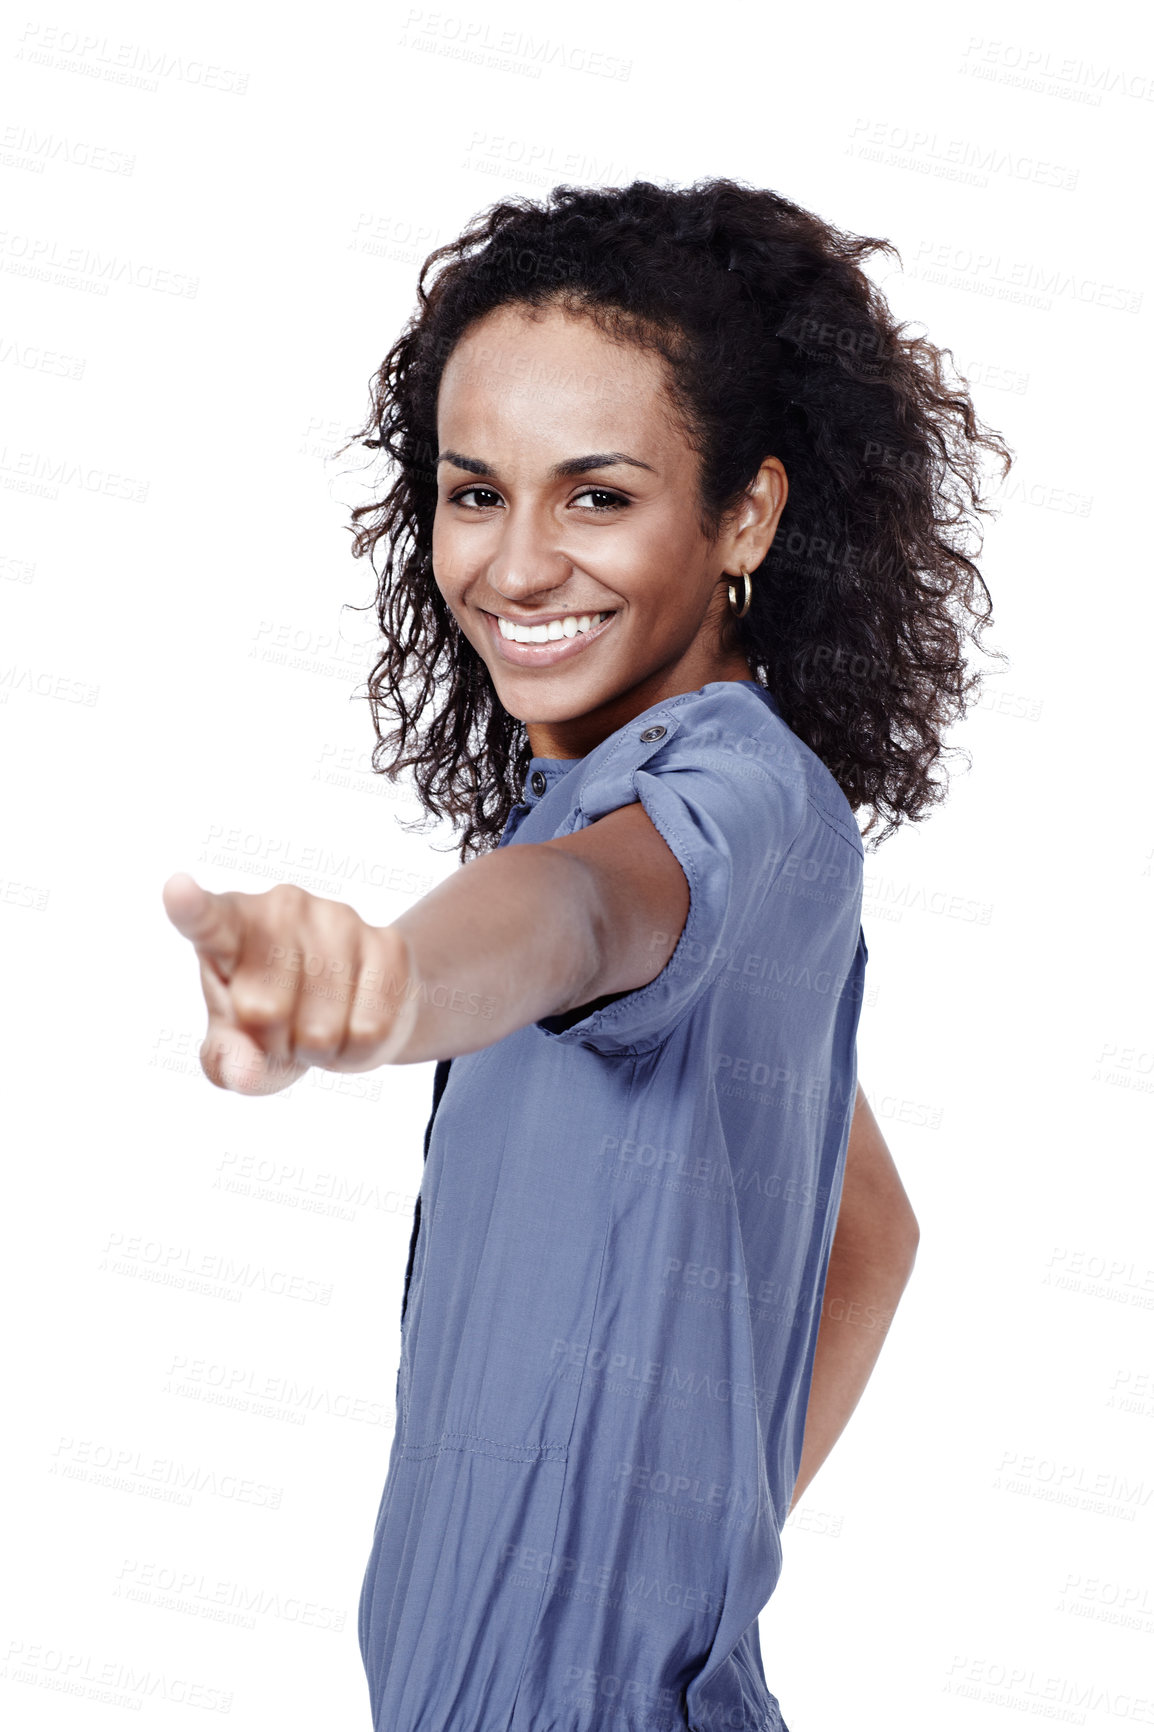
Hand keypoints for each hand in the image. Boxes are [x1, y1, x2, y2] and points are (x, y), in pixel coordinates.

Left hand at [161, 872, 417, 1093]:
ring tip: (321, 1024)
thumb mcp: (239, 1047)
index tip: (176, 890)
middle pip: (262, 1010)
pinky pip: (368, 1030)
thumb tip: (244, 1072)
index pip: (206, 919)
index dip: (189, 907)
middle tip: (284, 1027)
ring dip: (319, 1049)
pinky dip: (356, 1051)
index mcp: (230, 925)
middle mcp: (281, 907)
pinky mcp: (387, 942)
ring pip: (320, 1029)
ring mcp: (337, 918)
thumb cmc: (277, 1022)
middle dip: (273, 1041)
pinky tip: (353, 1026)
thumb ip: (228, 1061)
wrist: (352, 1009)